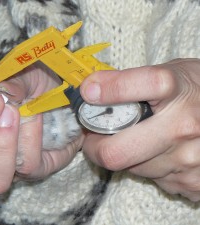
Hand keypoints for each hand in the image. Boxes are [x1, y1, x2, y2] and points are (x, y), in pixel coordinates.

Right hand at [0, 66, 82, 194]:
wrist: (68, 96)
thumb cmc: (36, 83)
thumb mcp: (20, 73)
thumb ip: (5, 82)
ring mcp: (4, 165)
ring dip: (0, 144)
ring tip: (13, 112)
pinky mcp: (33, 171)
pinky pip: (27, 165)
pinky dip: (31, 137)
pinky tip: (37, 115)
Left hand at [80, 58, 199, 201]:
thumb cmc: (196, 92)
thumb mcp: (172, 73)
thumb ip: (133, 80)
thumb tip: (92, 90)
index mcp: (178, 91)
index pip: (140, 86)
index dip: (108, 90)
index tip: (88, 92)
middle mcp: (184, 127)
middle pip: (115, 152)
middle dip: (95, 147)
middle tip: (94, 136)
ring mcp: (189, 159)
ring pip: (130, 168)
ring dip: (125, 155)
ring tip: (137, 139)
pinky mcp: (192, 182)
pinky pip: (151, 178)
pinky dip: (147, 165)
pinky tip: (159, 151)